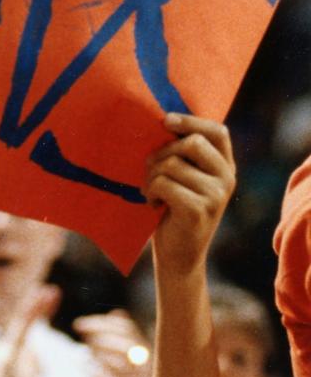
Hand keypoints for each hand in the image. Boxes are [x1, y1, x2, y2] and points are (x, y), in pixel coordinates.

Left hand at [74, 309, 149, 376]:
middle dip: (101, 329)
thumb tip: (117, 313)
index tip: (78, 324)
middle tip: (77, 328)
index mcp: (141, 350)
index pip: (126, 326)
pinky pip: (123, 376)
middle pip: (128, 336)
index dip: (102, 322)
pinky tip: (87, 362)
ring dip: (103, 345)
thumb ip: (113, 337)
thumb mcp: (107, 356)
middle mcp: (146, 362)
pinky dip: (104, 365)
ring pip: (129, 353)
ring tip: (83, 345)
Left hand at [146, 113, 235, 277]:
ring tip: (151, 192)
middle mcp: (227, 178)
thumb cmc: (173, 210)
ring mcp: (216, 195)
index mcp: (225, 166)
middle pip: (191, 143)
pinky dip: (150, 191)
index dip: (191, 121)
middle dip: (161, 153)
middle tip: (150, 171)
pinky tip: (153, 204)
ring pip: (172, 164)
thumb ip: (182, 155)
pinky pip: (164, 184)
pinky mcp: (199, 210)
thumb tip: (161, 121)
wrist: (178, 255)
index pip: (217, 131)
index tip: (165, 120)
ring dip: (151, 176)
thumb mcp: (184, 179)